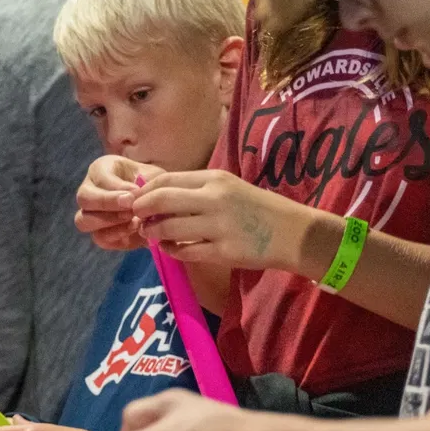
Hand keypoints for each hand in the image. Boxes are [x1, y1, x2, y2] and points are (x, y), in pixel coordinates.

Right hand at [76, 155, 161, 250]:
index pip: (98, 176)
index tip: (136, 192)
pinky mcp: (100, 234)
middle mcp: (89, 191)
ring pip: (84, 221)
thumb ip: (144, 182)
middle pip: (83, 198)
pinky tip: (135, 228)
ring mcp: (90, 215)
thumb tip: (133, 195)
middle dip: (107, 203)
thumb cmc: (152, 183)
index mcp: (100, 170)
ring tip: (134, 219)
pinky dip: (117, 234)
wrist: (159, 205)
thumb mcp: (152, 175)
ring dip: (110, 221)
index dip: (116, 186)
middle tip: (132, 206)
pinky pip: (100, 238)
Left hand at [131, 171, 311, 271]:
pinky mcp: (224, 251)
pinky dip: (172, 250)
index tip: (135, 199)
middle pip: (162, 200)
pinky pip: (186, 251)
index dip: (144, 191)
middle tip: (136, 217)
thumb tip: (159, 193)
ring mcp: (219, 226)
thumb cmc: (260, 209)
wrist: (294, 233)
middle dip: (141, 209)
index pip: (167, 180)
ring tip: (151, 234)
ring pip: (169, 227)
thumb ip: (198, 189)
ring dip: (153, 232)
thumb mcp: (230, 188)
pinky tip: (171, 248)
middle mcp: (215, 199)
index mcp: (216, 179)